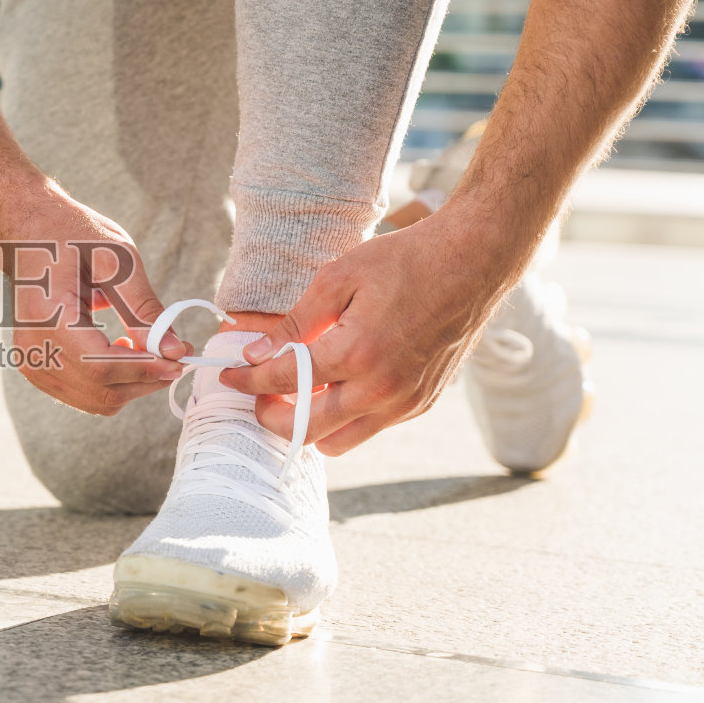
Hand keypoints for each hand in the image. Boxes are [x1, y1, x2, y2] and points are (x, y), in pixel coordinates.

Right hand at [0, 185, 187, 415]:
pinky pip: (83, 394)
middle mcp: (34, 347)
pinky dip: (112, 383)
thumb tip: (172, 349)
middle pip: (101, 391)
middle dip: (146, 379)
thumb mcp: (115, 258)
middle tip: (174, 352)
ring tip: (148, 349)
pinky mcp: (37, 367)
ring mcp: (32, 361)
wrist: (27, 232)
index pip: (101, 365)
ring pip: (95, 400)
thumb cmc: (69, 235)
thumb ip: (143, 307)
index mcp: (47, 316)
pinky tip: (120, 350)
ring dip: (132, 384)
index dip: (146, 369)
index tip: (181, 357)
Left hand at [219, 205, 524, 452]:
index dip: (247, 381)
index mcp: (355, 353)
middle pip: (305, 430)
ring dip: (309, 424)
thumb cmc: (405, 260)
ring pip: (337, 441)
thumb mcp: (338, 277)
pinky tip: (336, 384)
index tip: (229, 375)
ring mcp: (404, 402)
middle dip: (272, 416)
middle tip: (258, 394)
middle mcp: (381, 389)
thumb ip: (295, 323)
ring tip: (295, 392)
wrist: (474, 261)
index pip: (282, 382)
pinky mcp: (420, 404)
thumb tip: (256, 353)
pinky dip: (344, 415)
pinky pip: (369, 427)